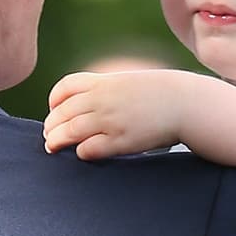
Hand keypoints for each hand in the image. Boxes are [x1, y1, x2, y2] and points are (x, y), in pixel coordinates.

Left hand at [44, 70, 191, 159]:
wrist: (185, 103)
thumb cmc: (159, 95)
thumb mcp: (128, 82)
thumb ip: (106, 90)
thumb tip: (88, 106)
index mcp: (103, 82)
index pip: (65, 88)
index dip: (54, 101)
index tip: (54, 110)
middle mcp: (102, 99)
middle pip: (61, 112)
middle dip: (51, 125)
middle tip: (50, 135)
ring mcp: (110, 120)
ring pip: (68, 131)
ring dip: (56, 140)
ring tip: (53, 147)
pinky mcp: (120, 141)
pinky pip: (88, 149)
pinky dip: (80, 152)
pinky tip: (83, 152)